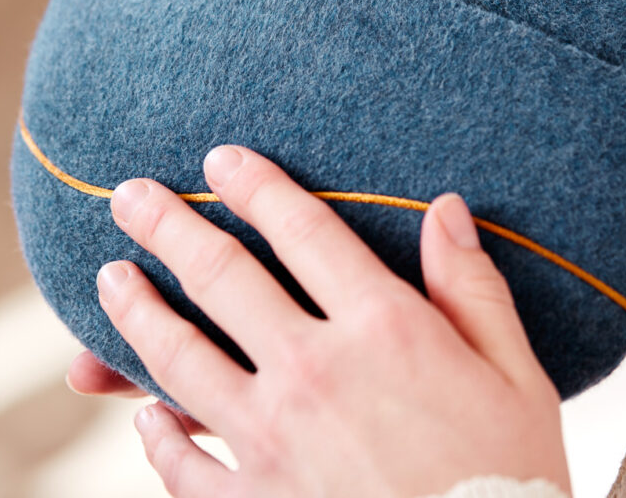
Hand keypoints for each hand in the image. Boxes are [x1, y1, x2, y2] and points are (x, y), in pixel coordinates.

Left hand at [91, 145, 570, 497]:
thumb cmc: (510, 476)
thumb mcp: (514, 374)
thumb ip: (472, 287)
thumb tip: (445, 208)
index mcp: (384, 329)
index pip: (304, 232)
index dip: (257, 186)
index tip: (220, 160)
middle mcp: (316, 372)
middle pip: (223, 279)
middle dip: (169, 228)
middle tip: (130, 197)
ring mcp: (275, 442)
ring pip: (181, 358)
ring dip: (137, 312)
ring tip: (110, 278)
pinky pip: (182, 464)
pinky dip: (155, 436)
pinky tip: (143, 416)